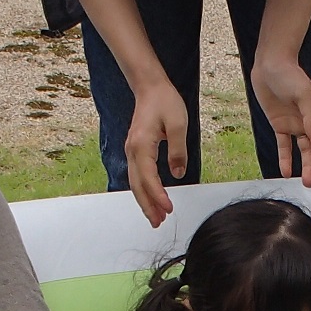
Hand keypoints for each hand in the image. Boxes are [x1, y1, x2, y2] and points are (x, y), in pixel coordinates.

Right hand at [125, 80, 189, 227]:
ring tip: (156, 217)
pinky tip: (151, 199)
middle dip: (147, 206)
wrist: (150, 88)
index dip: (158, 196)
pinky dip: (143, 190)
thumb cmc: (164, 102)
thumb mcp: (178, 124)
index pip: (149, 178)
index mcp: (141, 146)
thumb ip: (178, 150)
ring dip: (144, 201)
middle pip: (137, 185)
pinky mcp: (136, 151)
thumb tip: (178, 173)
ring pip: (135, 183)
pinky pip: (137, 175)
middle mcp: (132, 151)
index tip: (169, 209)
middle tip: (158, 222)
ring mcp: (132, 151)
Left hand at [249, 55, 310, 187]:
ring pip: (304, 151)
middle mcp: (310, 123)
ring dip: (307, 167)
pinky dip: (285, 159)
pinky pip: (285, 146)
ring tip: (306, 183)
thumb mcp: (303, 93)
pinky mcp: (280, 126)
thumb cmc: (290, 75)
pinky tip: (286, 173)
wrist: (269, 66)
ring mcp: (296, 126)